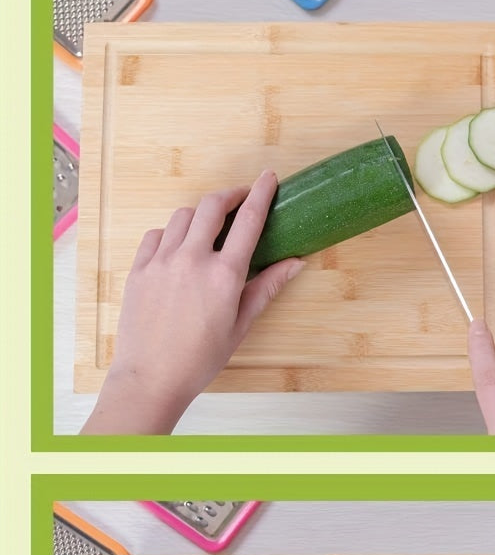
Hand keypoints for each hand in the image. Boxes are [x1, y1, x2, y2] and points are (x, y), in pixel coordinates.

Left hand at [82, 172, 303, 434]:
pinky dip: (172, 234)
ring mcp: (162, 261)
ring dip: (201, 215)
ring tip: (210, 229)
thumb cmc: (201, 357)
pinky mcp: (140, 268)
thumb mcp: (241, 324)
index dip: (261, 194)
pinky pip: (157, 235)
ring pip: (183, 217)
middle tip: (241, 198)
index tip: (269, 178)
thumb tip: (295, 263)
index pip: (248, 222)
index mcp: (224, 276)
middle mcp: (192, 260)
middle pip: (212, 206)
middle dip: (230, 195)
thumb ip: (266, 287)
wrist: (152, 376)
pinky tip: (180, 249)